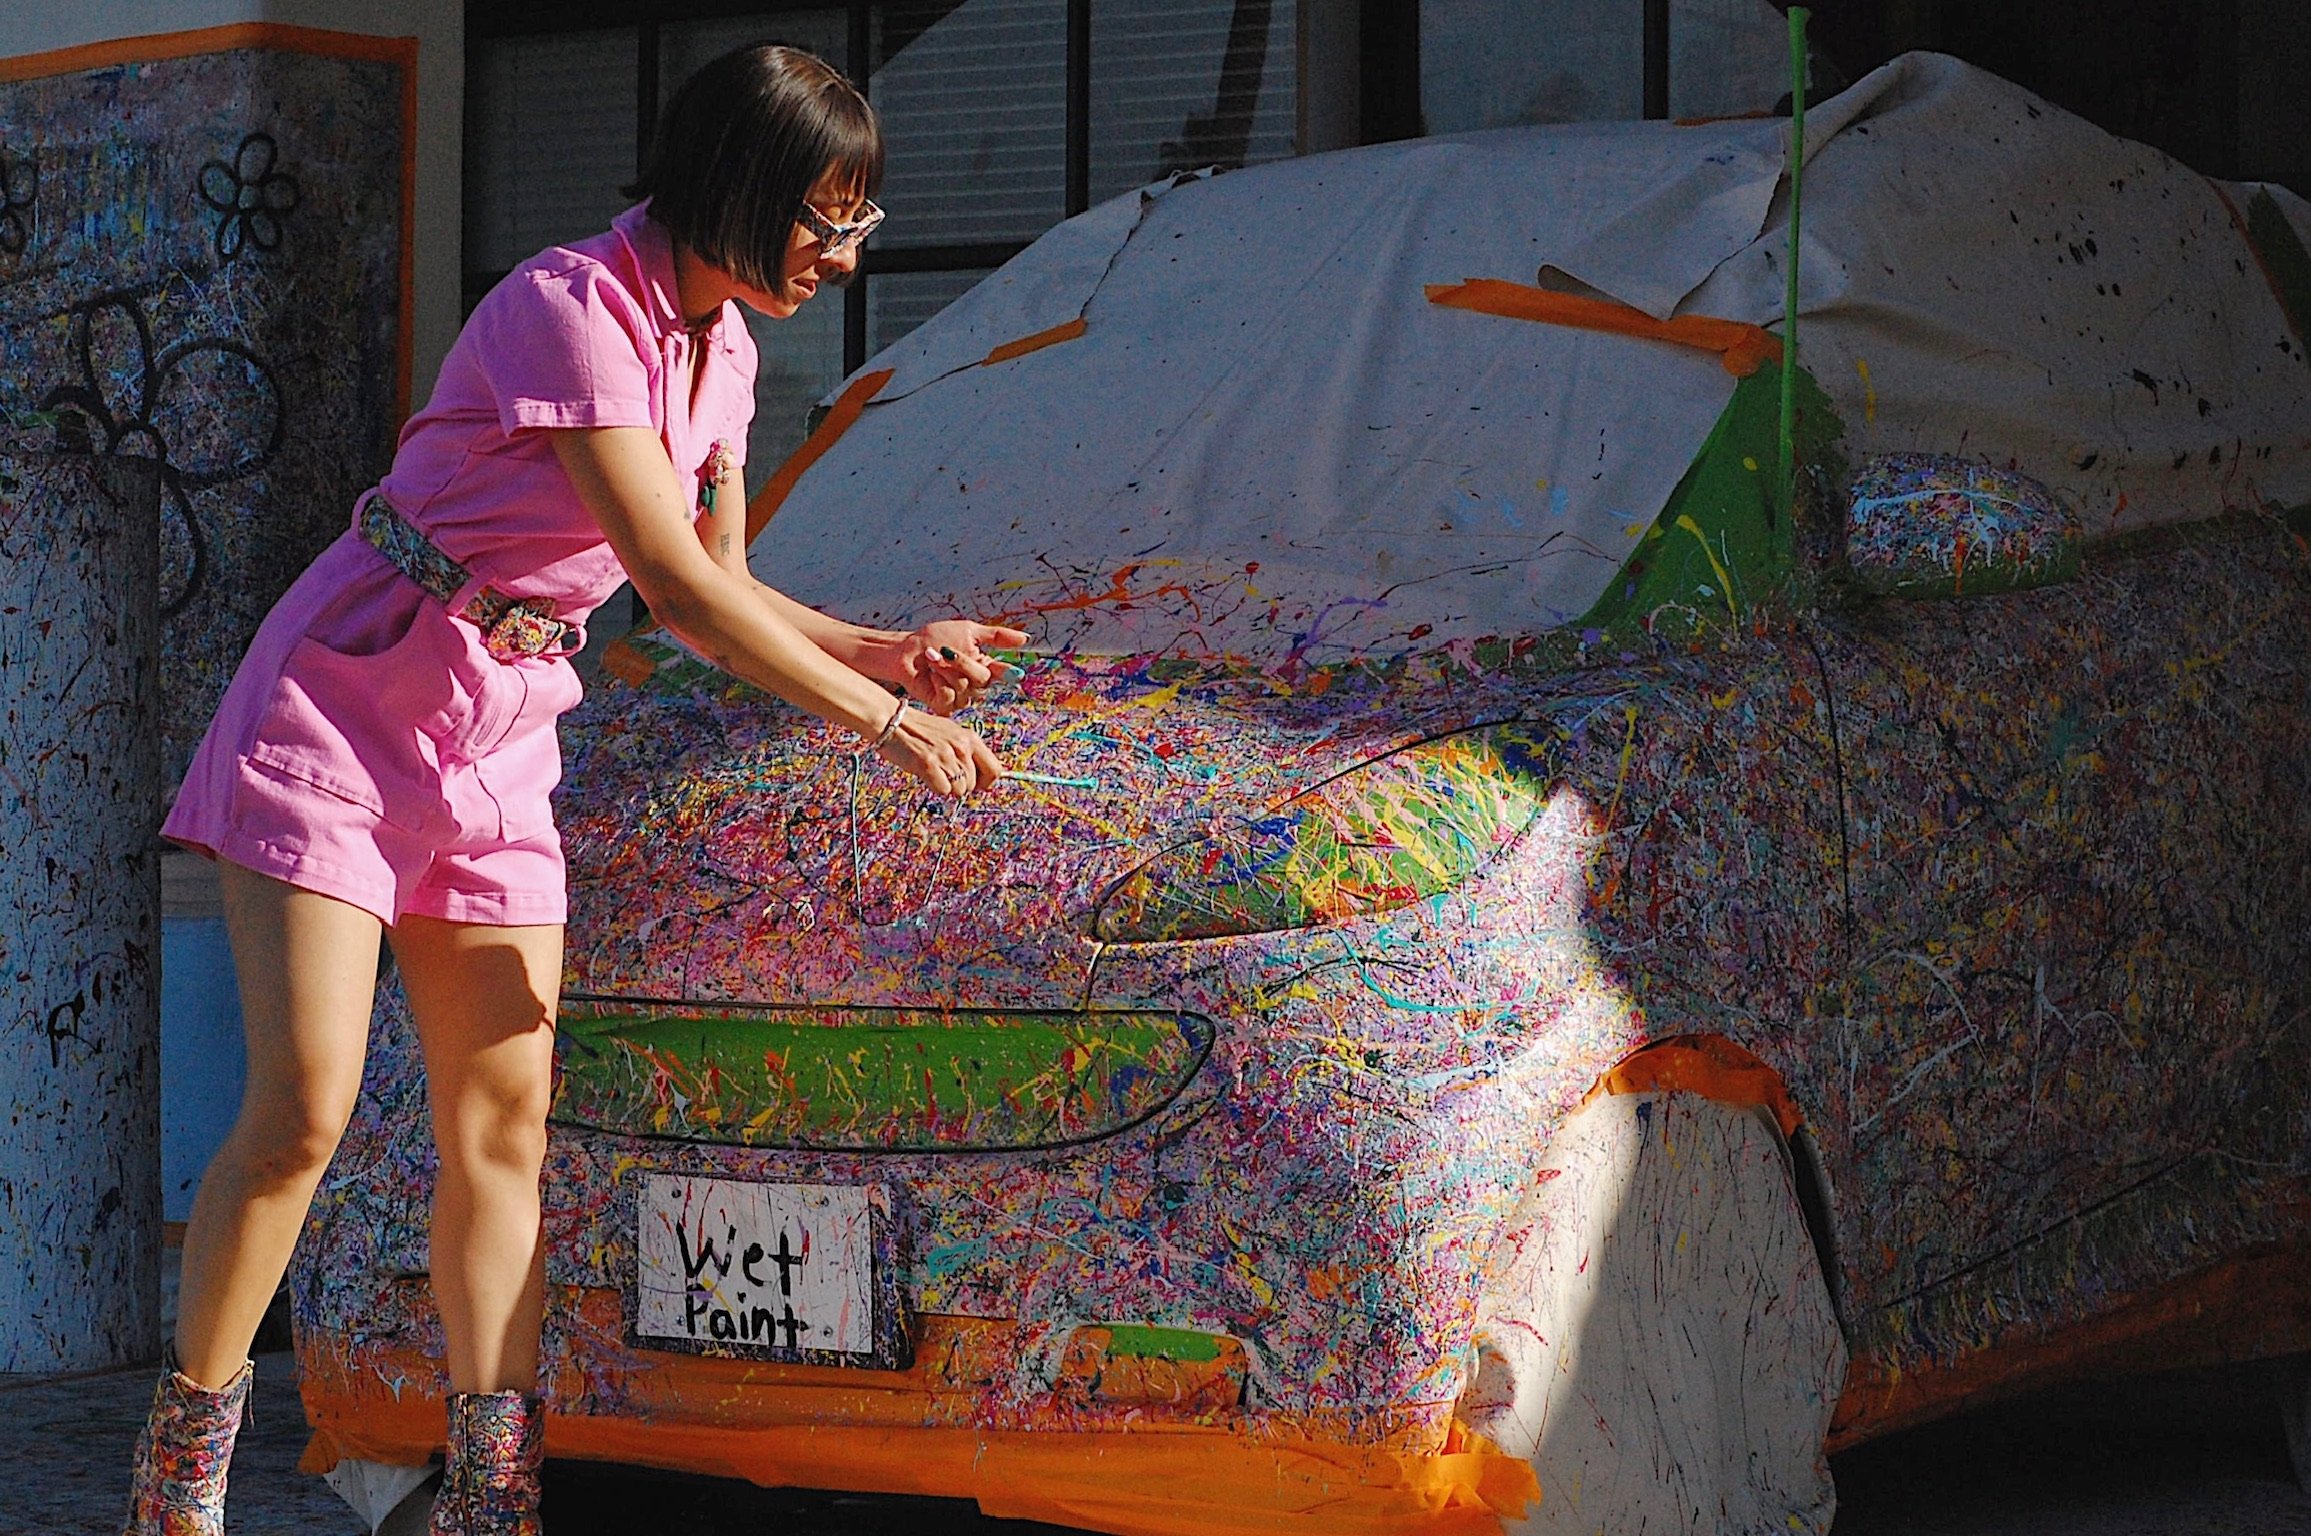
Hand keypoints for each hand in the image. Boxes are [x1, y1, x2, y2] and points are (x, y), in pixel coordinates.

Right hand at [873, 699, 1006, 797]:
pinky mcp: (929, 764)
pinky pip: (943, 791)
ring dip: (946, 786)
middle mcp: (962, 746)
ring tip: (933, 770)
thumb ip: (966, 752)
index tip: (974, 784)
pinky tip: (925, 773)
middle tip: (944, 775)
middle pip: (973, 784)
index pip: (995, 769)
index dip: (985, 782)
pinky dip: (934, 787)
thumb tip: (981, 779)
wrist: (891, 720)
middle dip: (960, 786)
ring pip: (959, 791)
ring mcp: (946, 755)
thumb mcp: (949, 734)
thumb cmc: (918, 730)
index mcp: (970, 738)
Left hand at [888, 620, 1030, 714]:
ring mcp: (959, 695)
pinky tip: (931, 675)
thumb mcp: (968, 631)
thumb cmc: (934, 637)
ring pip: (966, 689)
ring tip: (932, 658)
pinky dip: (939, 683)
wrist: (906, 648)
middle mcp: (974, 683)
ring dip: (946, 670)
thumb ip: (997, 636)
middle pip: (983, 680)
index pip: (1004, 673)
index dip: (1008, 673)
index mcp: (983, 666)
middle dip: (963, 663)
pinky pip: (950, 698)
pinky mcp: (943, 704)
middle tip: (946, 651)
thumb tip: (1026, 638)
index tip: (1014, 671)